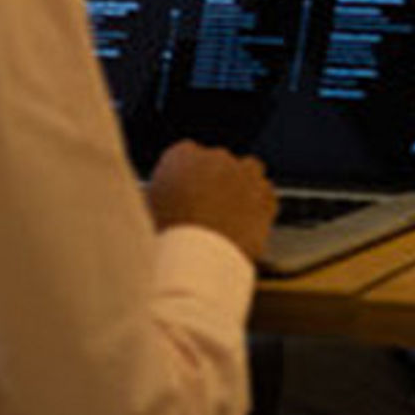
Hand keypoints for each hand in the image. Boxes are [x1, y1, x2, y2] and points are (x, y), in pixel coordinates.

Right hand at [146, 140, 277, 264]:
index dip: (186, 176)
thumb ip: (156, 195)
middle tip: (206, 208)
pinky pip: (267, 194)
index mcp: (181, 156)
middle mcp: (216, 158)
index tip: (185, 191)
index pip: (185, 155)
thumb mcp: (147, 210)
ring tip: (229, 214)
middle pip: (218, 162)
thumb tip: (157, 200)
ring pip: (248, 171)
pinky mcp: (266, 197)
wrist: (199, 259)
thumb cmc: (168, 236)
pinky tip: (248, 223)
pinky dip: (260, 204)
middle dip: (215, 180)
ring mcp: (245, 175)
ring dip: (241, 186)